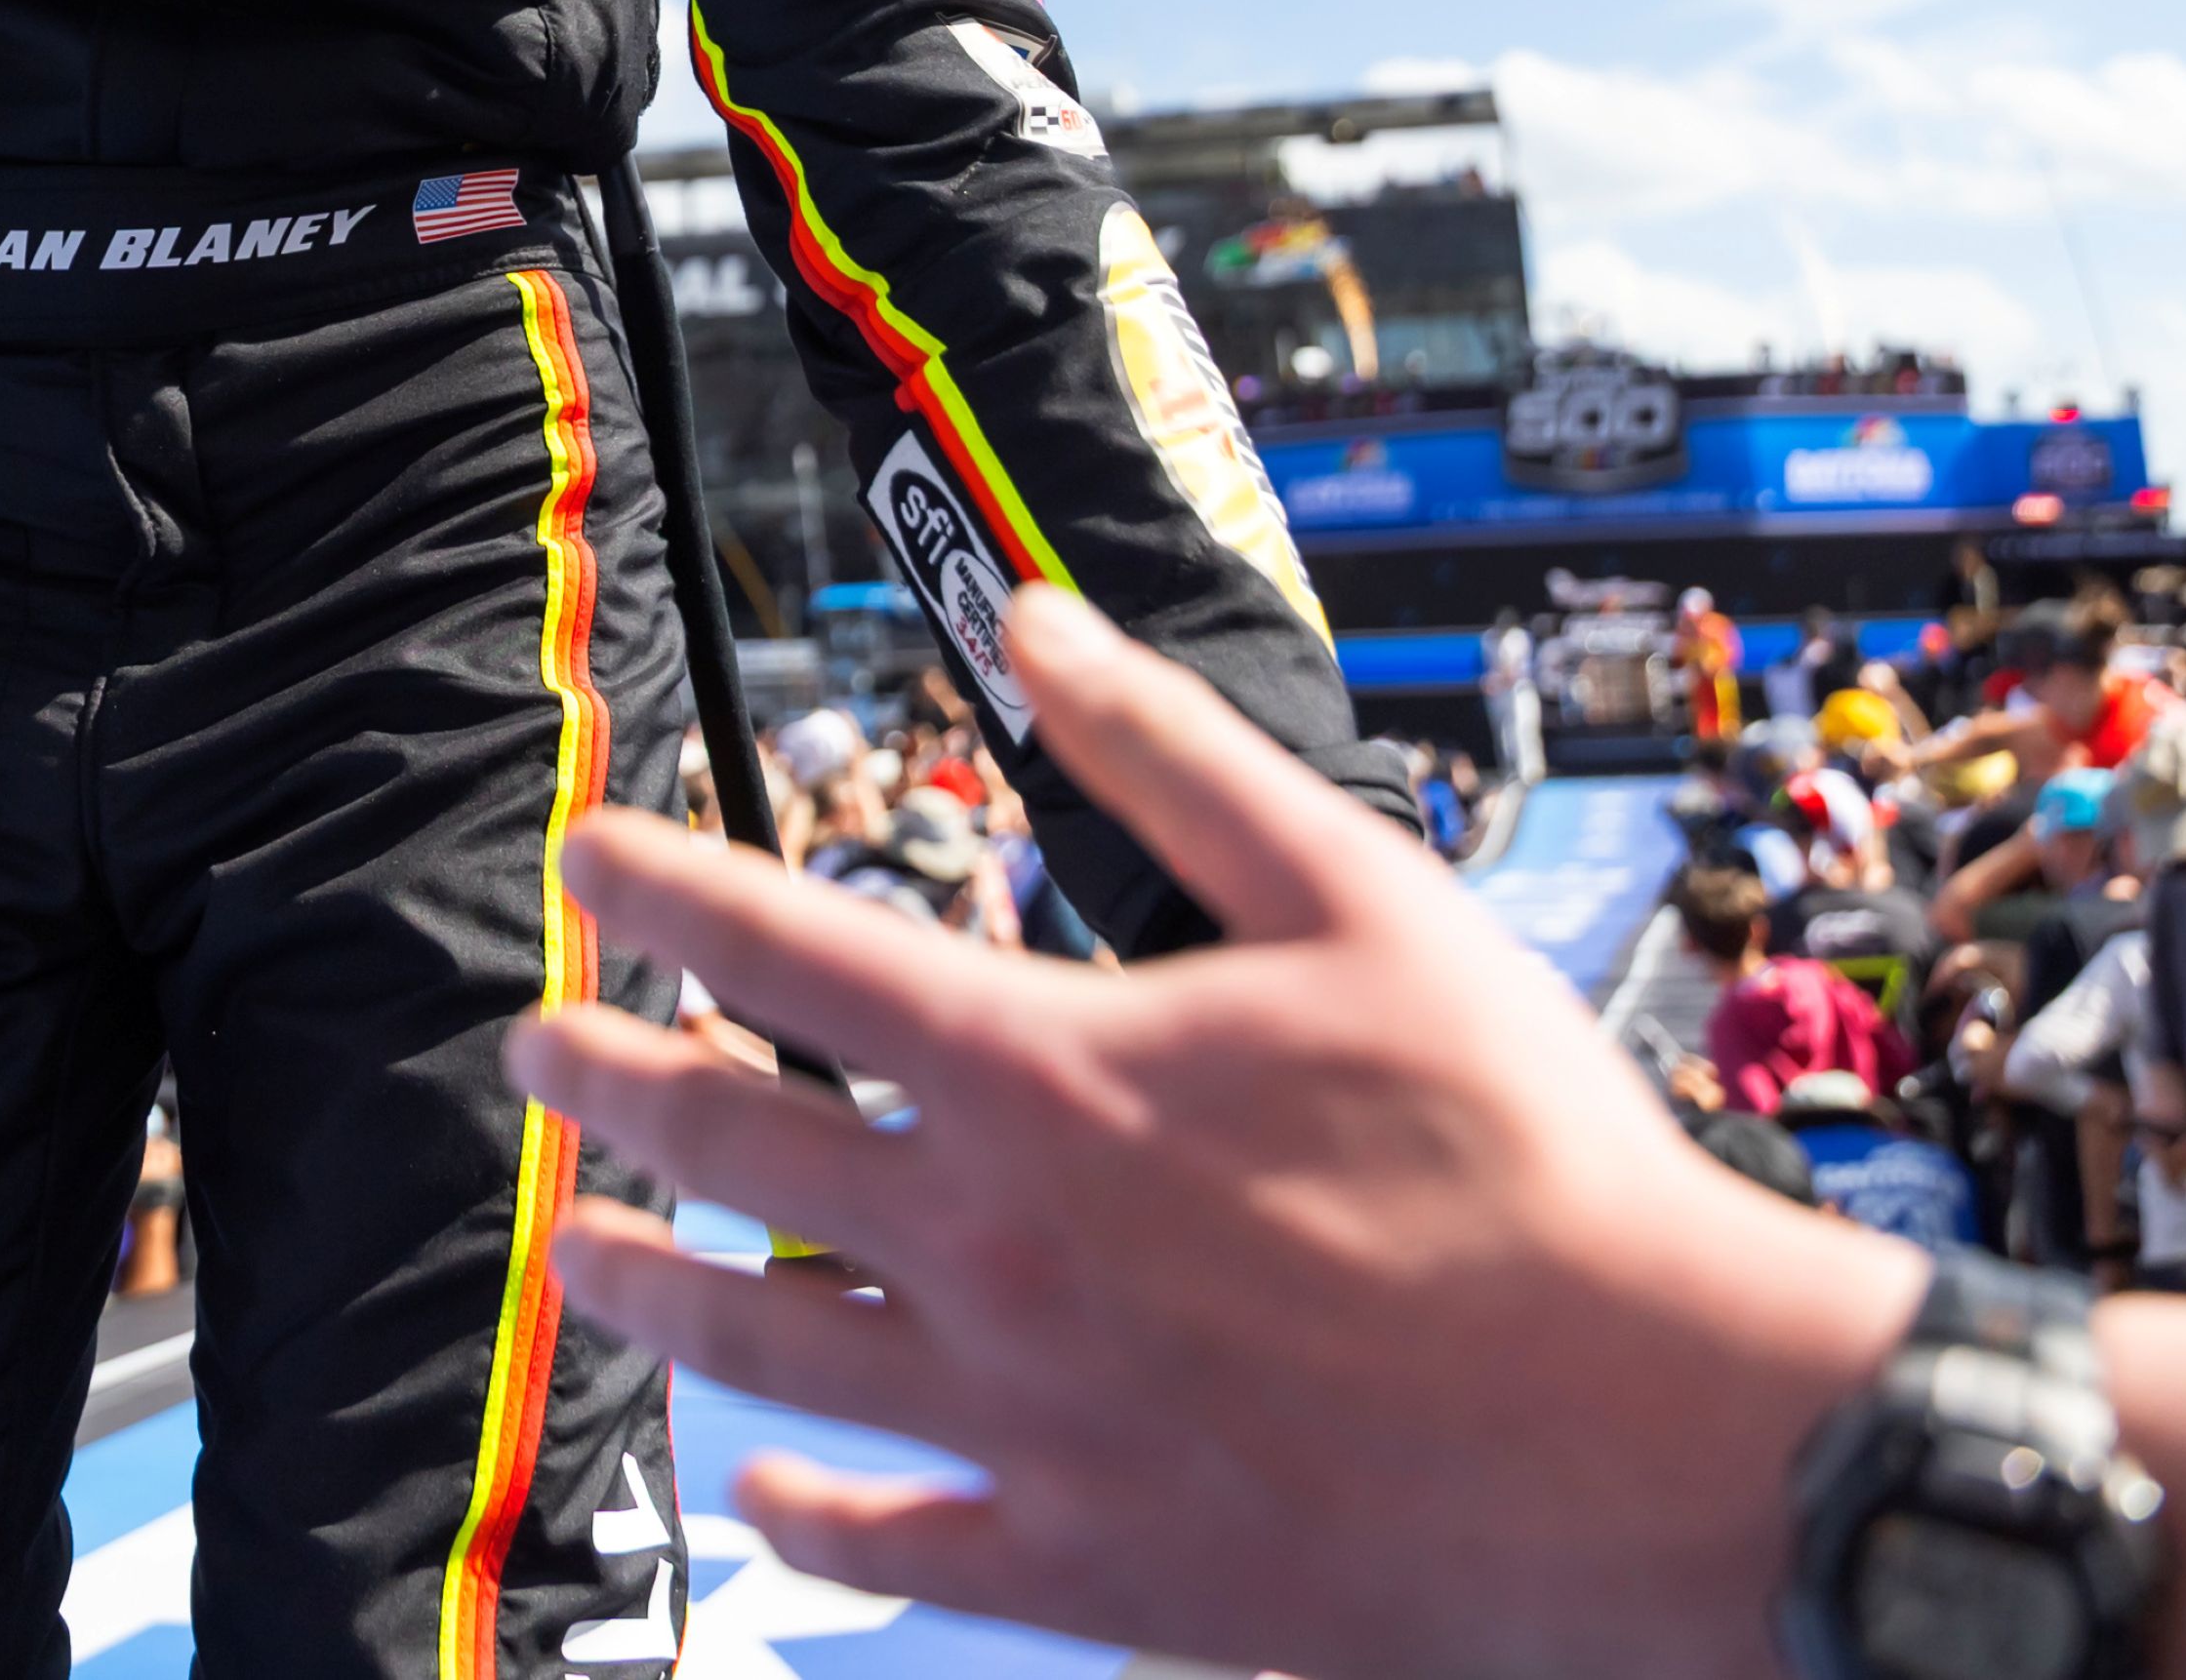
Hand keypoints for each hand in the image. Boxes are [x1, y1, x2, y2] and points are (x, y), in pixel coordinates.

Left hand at [509, 588, 1911, 1679]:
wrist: (1650, 1429)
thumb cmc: (1525, 1152)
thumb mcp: (1360, 897)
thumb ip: (1174, 756)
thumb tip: (1035, 624)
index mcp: (1051, 1071)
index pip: (790, 951)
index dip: (663, 893)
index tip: (585, 860)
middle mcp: (997, 1243)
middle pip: (734, 1145)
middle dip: (608, 1081)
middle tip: (535, 1048)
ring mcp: (1025, 1416)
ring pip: (764, 1350)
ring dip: (646, 1289)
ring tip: (576, 1249)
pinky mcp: (1082, 1561)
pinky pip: (891, 1542)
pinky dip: (805, 1516)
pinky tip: (762, 1495)